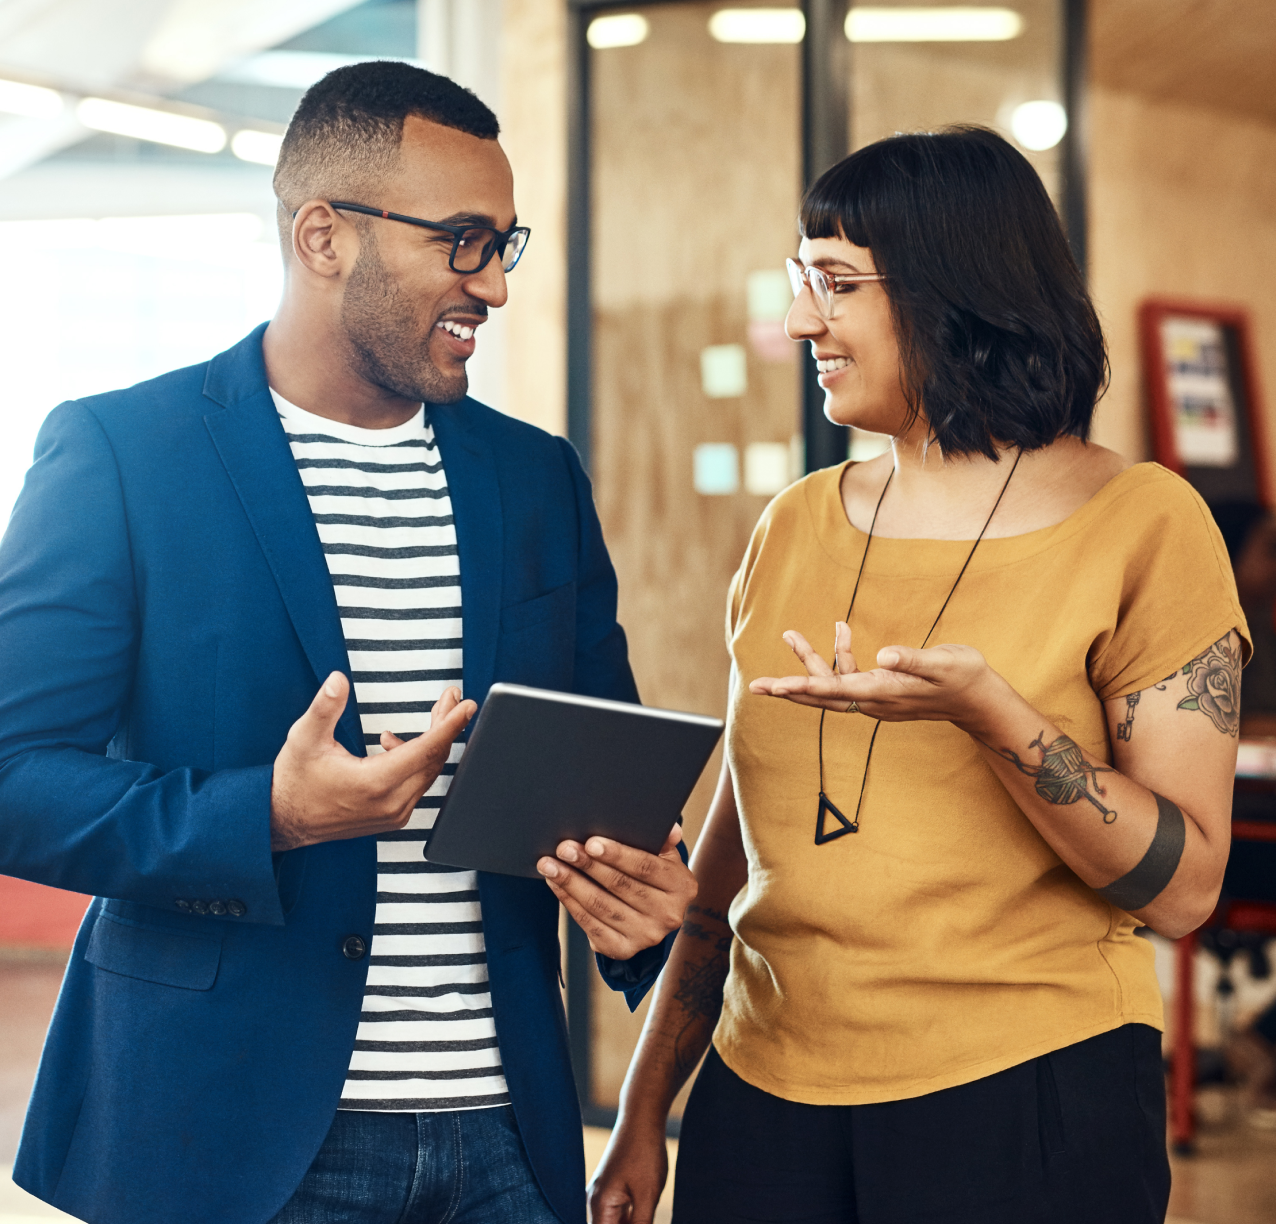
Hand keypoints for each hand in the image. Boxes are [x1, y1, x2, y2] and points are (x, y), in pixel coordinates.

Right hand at [270, 672, 474, 849]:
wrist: (283, 820)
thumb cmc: (294, 780)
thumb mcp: (303, 737)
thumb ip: (325, 707)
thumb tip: (338, 680)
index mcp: (374, 783)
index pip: (426, 750)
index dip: (450, 724)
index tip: (466, 705)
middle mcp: (391, 803)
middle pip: (434, 758)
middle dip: (446, 724)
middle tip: (450, 697)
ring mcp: (394, 814)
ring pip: (429, 771)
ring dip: (433, 741)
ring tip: (433, 712)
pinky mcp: (392, 817)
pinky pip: (418, 784)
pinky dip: (417, 759)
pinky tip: (393, 744)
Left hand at [537, 825, 697, 960]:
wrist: (652, 915)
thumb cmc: (653, 876)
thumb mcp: (664, 857)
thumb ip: (662, 840)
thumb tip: (669, 827)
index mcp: (681, 887)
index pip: (646, 867)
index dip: (617, 854)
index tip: (591, 842)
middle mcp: (668, 915)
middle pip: (620, 886)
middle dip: (587, 865)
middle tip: (563, 848)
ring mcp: (646, 936)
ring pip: (601, 906)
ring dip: (571, 883)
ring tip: (550, 864)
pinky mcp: (623, 950)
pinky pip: (591, 924)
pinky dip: (570, 902)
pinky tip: (556, 884)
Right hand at [587, 1118, 668, 1223]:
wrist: (642, 1116)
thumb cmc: (644, 1153)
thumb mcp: (647, 1196)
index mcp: (599, 1206)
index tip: (641, 1223)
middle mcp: (595, 1201)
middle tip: (646, 1215)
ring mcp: (603, 1194)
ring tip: (646, 1207)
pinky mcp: (613, 1188)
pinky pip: (620, 1215)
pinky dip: (633, 1220)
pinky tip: (646, 1213)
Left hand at [748, 623, 1008, 732]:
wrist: (979, 699)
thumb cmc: (964, 677)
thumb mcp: (943, 662)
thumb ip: (913, 658)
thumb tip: (885, 655)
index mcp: (885, 693)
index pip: (836, 692)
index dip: (805, 687)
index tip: (777, 686)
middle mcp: (874, 700)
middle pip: (822, 696)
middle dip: (789, 688)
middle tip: (756, 686)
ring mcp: (876, 698)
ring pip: (833, 683)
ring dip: (811, 660)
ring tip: (790, 634)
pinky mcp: (881, 690)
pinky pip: (850, 675)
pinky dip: (840, 654)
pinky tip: (841, 629)